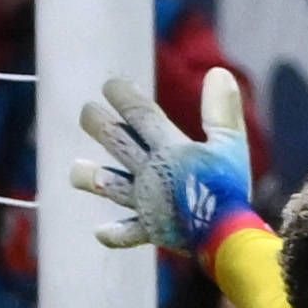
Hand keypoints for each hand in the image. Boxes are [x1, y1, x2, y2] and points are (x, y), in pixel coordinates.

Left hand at [67, 67, 251, 255]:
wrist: (224, 236)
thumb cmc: (229, 188)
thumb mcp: (231, 143)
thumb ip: (221, 109)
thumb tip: (218, 71)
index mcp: (170, 150)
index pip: (140, 115)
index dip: (123, 96)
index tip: (109, 84)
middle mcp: (151, 173)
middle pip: (117, 143)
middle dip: (98, 125)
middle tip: (86, 112)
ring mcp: (147, 202)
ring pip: (111, 186)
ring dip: (91, 176)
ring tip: (75, 170)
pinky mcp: (151, 230)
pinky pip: (128, 233)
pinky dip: (115, 234)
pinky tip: (101, 232)